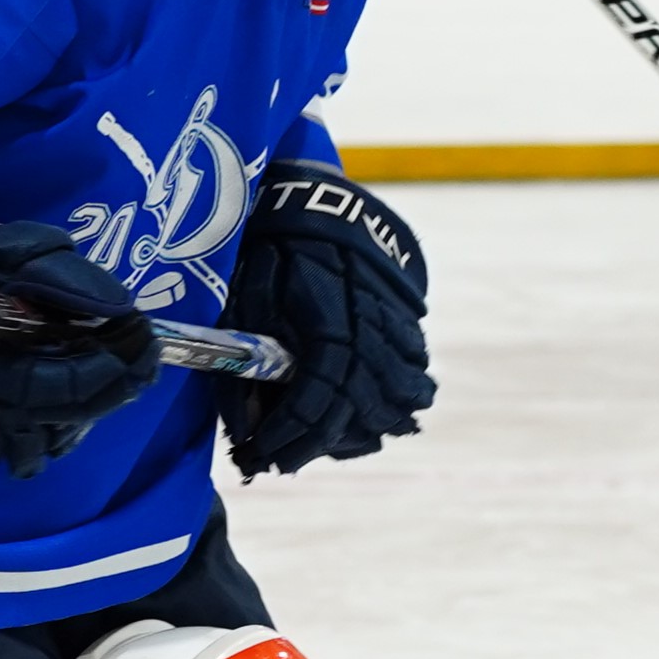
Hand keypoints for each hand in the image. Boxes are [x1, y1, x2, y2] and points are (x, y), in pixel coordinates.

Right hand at [0, 188, 157, 477]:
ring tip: (95, 387)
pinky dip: (24, 431)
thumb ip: (59, 275)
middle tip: (136, 364)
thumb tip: (117, 308)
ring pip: (16, 446)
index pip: (51, 386)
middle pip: (41, 425)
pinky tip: (49, 405)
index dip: (106, 374)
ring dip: (64, 423)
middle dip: (98, 398)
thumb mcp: (3, 244)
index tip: (143, 344)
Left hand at [224, 167, 432, 478]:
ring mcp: (398, 330)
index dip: (284, 438)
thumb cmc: (276, 250)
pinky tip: (356, 408)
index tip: (255, 455)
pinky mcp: (410, 324)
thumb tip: (244, 427)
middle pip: (355, 416)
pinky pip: (414, 378)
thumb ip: (244, 365)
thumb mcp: (246, 301)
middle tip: (278, 456)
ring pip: (395, 404)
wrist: (320, 202)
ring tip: (316, 437)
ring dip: (356, 430)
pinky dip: (389, 402)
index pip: (315, 405)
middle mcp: (372, 335)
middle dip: (312, 445)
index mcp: (330, 327)